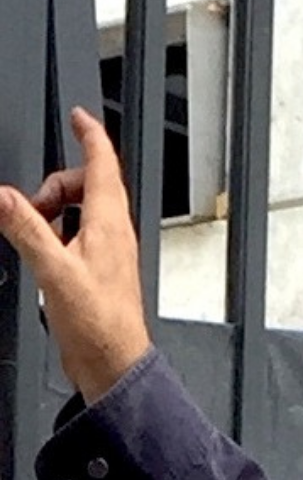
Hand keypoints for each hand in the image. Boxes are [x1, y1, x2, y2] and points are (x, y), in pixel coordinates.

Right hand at [0, 107, 151, 402]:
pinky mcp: (98, 272)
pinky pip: (76, 237)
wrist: (114, 363)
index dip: (91, 136)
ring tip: (34, 236)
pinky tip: (43, 257)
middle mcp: (113, 234)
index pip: (104, 165)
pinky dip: (57, 236)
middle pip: (86, 186)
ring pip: (80, 212)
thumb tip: (4, 196)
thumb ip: (27, 229)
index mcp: (110, 223)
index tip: (79, 117)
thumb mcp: (54, 271)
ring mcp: (108, 253)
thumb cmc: (100, 324)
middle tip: (31, 208)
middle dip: (56, 186)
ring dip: (54, 213)